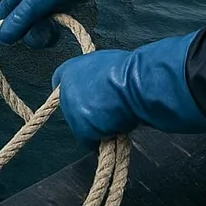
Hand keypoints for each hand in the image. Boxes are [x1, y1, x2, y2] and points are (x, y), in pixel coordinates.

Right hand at [0, 0, 154, 45]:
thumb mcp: (36, 1)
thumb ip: (19, 19)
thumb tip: (1, 38)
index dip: (1, 31)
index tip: (14, 40)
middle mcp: (24, 2)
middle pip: (18, 30)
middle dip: (32, 34)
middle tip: (46, 27)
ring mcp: (39, 7)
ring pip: (34, 31)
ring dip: (45, 34)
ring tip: (56, 26)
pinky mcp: (53, 10)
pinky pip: (47, 28)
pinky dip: (54, 30)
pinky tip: (62, 23)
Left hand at [51, 32, 205, 141]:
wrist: (143, 82)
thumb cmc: (137, 72)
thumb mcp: (112, 65)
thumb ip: (97, 75)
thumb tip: (97, 86)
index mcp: (72, 66)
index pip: (62, 83)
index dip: (80, 95)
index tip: (95, 100)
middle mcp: (65, 84)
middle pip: (71, 109)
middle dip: (88, 113)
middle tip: (112, 108)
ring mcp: (70, 104)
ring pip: (81, 126)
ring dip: (97, 126)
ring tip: (118, 114)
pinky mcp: (80, 122)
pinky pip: (89, 140)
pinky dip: (102, 139)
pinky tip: (116, 125)